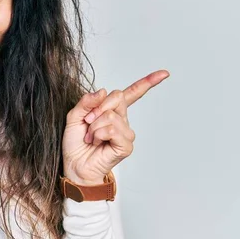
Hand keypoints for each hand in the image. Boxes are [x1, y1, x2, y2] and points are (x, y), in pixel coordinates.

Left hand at [62, 70, 169, 184]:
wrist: (74, 165)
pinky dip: (99, 134)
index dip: (148, 82)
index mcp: (111, 111)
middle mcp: (122, 120)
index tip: (165, 73)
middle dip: (98, 108)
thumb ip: (86, 102)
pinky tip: (97, 143)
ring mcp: (126, 133)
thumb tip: (103, 91)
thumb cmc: (75, 143)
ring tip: (91, 137)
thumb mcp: (75, 116)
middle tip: (88, 122)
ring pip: (112, 115)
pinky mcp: (126, 145)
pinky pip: (113, 130)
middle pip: (118, 97)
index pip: (132, 94)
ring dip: (95, 126)